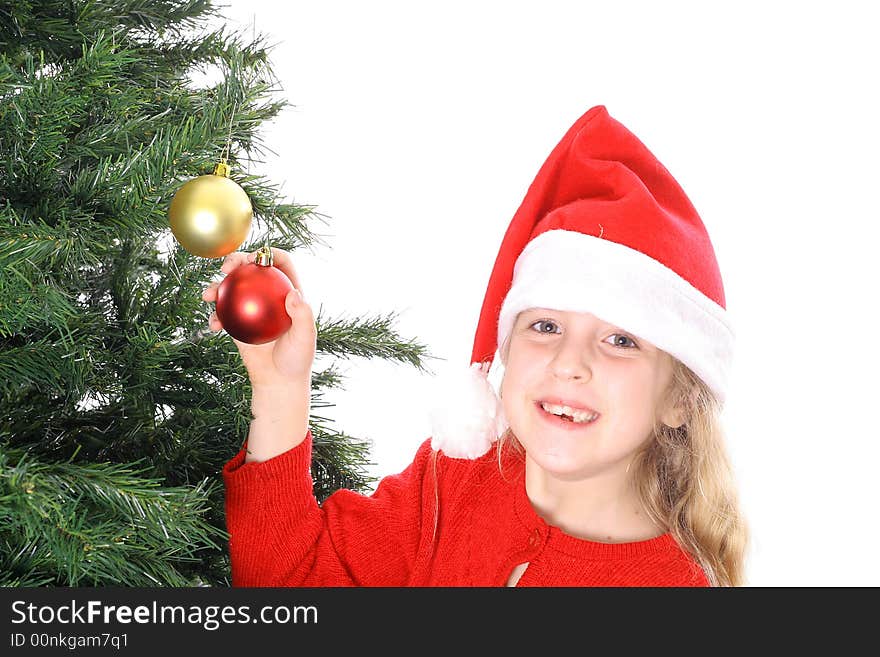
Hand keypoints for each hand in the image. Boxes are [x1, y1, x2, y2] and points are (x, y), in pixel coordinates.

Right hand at [202, 247, 316, 388]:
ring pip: (231, 288)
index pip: (280, 263)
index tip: (254, 257)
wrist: (278, 381)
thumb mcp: (305, 337)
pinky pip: (222, 314)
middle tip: (227, 267)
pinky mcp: (236, 323)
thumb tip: (294, 291)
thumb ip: (302, 314)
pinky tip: (213, 324)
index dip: (268, 253)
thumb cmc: (297, 359)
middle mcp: (267, 295)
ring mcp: (250, 308)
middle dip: (236, 260)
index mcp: (287, 292)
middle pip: (250, 269)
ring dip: (216, 286)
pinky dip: (215, 316)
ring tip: (209, 294)